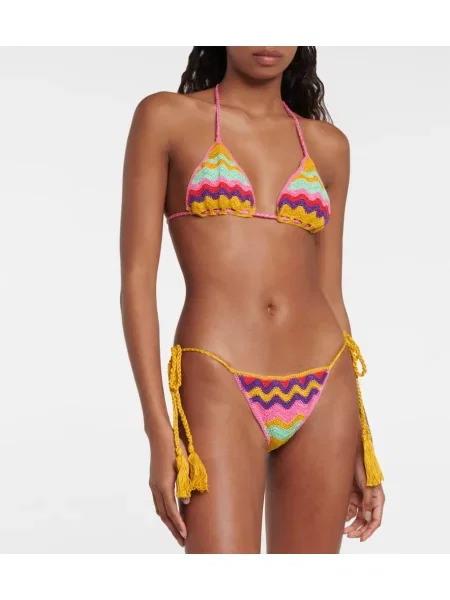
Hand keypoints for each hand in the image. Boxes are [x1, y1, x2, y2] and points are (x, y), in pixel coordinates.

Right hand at [149, 428, 188, 546]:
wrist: (159, 436)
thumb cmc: (175, 448)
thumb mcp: (184, 464)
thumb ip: (186, 484)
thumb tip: (186, 503)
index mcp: (164, 485)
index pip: (172, 510)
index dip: (179, 524)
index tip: (185, 535)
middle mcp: (156, 487)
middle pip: (164, 514)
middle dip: (173, 529)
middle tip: (182, 541)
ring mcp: (153, 484)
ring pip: (159, 509)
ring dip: (168, 522)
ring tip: (177, 532)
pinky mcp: (154, 481)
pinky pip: (158, 502)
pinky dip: (164, 512)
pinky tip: (170, 515)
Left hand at [344, 451, 384, 541]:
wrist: (350, 453)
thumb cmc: (361, 465)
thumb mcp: (365, 483)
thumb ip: (367, 499)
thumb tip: (367, 517)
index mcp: (378, 498)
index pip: (376, 519)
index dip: (370, 530)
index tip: (362, 538)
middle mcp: (370, 501)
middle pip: (366, 521)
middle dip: (359, 530)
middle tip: (349, 535)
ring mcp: (361, 498)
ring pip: (358, 518)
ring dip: (352, 525)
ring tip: (344, 531)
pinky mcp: (352, 496)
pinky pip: (350, 510)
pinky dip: (346, 517)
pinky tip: (340, 521)